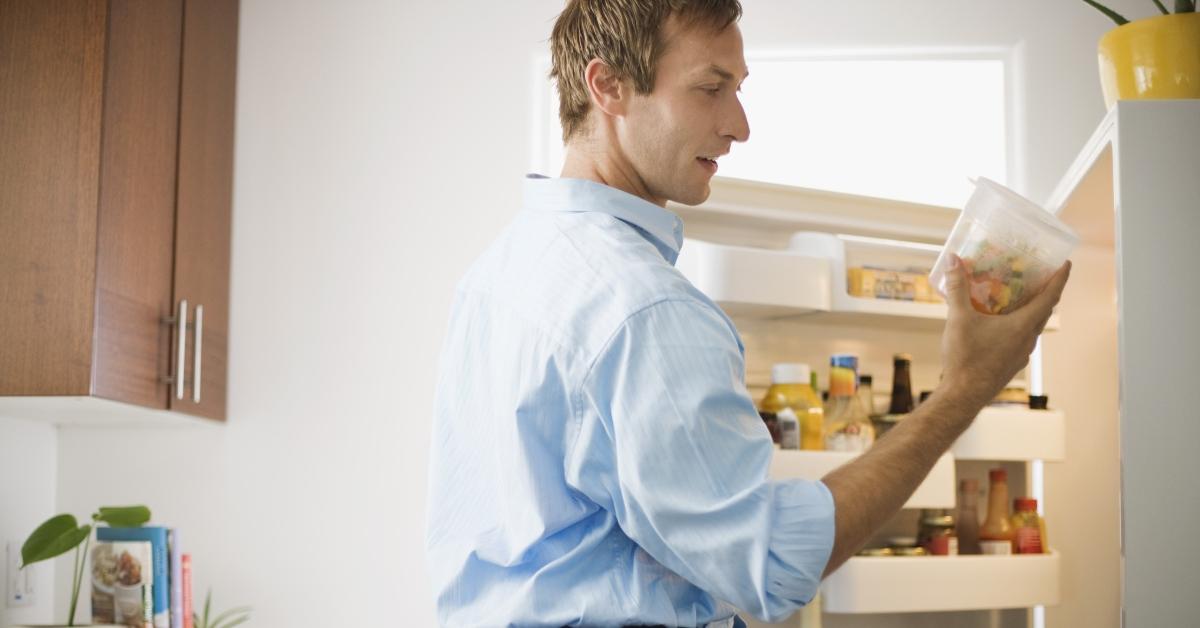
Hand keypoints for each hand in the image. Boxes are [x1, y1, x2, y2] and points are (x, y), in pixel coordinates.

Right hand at [938, 255, 1071, 410]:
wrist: (963, 396)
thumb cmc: (965, 357)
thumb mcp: (959, 318)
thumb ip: (957, 288)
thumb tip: (953, 260)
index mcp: (1023, 325)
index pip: (1050, 297)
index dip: (1060, 278)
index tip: (1067, 264)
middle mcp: (1028, 339)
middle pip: (1044, 311)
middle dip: (1045, 292)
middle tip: (1039, 277)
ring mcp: (1021, 354)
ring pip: (1032, 327)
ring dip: (1030, 311)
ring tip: (1017, 298)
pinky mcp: (1012, 364)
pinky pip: (1021, 339)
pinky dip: (1017, 326)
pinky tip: (999, 325)